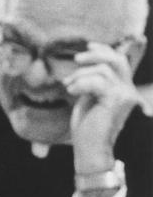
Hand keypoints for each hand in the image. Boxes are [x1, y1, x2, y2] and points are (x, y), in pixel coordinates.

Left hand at [64, 42, 141, 175]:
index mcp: (123, 89)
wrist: (91, 150)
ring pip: (103, 70)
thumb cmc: (87, 128)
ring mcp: (124, 96)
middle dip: (95, 55)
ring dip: (81, 75)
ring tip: (69, 86)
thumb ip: (92, 83)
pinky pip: (98, 81)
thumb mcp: (89, 100)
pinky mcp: (116, 100)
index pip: (119, 62)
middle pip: (116, 60)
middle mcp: (128, 91)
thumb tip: (84, 65)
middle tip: (76, 60)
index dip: (104, 50)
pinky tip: (71, 91)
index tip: (88, 46)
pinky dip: (81, 83)